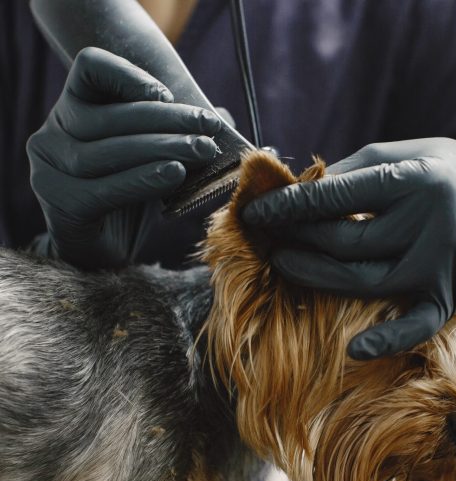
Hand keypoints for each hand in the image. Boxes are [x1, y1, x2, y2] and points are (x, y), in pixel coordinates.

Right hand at [27, 47, 221, 268]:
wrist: (103, 252)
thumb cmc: (128, 198)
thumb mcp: (151, 158)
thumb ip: (177, 133)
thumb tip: (224, 118)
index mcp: (73, 111)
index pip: (90, 69)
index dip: (128, 75)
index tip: (168, 96)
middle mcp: (52, 134)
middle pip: (110, 116)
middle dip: (166, 121)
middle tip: (207, 131)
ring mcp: (49, 170)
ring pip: (108, 151)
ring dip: (161, 149)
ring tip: (199, 152)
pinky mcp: (59, 204)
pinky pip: (104, 189)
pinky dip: (143, 180)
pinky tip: (174, 175)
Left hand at [242, 138, 455, 358]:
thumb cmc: (442, 175)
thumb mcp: (402, 155)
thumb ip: (351, 173)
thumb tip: (296, 192)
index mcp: (414, 178)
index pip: (338, 195)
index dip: (290, 205)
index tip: (254, 212)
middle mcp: (430, 222)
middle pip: (347, 241)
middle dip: (299, 239)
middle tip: (267, 237)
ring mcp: (440, 264)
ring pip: (365, 280)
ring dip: (317, 277)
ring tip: (284, 264)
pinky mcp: (450, 296)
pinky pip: (417, 324)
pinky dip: (387, 340)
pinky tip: (354, 349)